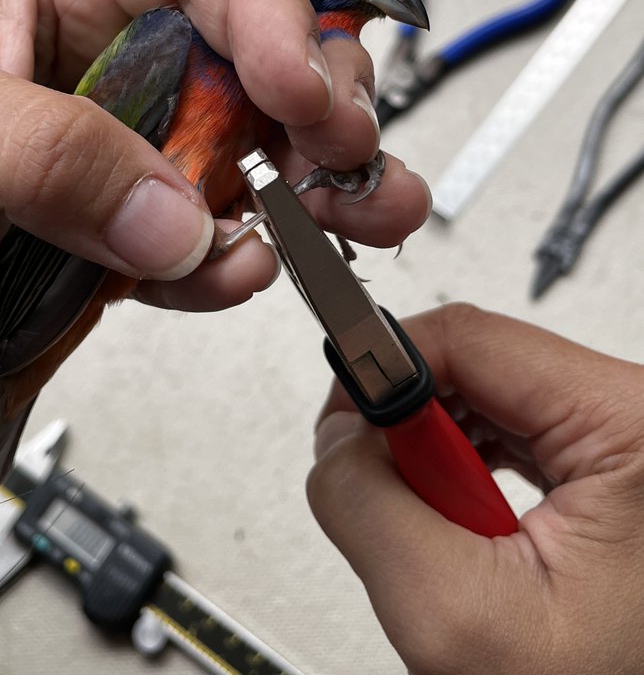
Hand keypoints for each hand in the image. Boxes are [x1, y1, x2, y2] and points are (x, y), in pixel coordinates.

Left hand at [0, 0, 428, 351]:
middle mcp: (121, 62)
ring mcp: (122, 154)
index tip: (307, 88)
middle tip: (351, 157)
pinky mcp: (109, 236)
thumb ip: (43, 152)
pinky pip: (193, 251)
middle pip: (262, 64)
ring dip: (310, 193)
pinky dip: (225, 268)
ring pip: (250, 162)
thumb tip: (170, 213)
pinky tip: (233, 273)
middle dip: (323, 106)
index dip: (276, 19)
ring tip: (348, 220)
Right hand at [308, 302, 643, 674]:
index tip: (346, 423)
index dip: (384, 372)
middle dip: (412, 430)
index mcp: (625, 422)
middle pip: (473, 362)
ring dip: (439, 458)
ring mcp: (623, 438)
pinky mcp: (608, 461)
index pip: (467, 337)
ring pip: (485, 396)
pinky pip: (512, 430)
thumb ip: (367, 505)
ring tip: (447, 527)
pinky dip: (469, 472)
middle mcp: (632, 412)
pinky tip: (471, 522)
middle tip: (402, 500)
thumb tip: (335, 438)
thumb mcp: (453, 613)